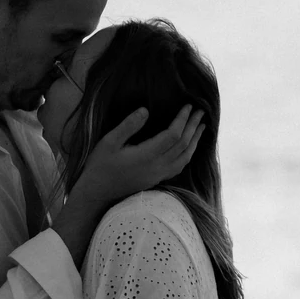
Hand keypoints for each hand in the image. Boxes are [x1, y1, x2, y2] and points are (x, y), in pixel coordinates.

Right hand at [73, 104, 205, 203]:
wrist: (97, 192)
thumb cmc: (100, 165)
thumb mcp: (109, 142)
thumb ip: (128, 126)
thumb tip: (145, 110)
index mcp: (147, 155)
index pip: (173, 135)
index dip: (182, 119)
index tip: (188, 106)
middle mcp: (157, 167)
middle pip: (183, 145)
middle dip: (193, 127)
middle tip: (201, 112)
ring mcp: (159, 175)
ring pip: (185, 157)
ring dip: (195, 141)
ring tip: (201, 127)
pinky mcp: (157, 180)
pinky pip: (179, 166)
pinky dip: (189, 154)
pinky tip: (190, 147)